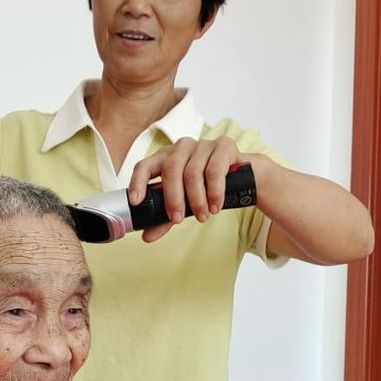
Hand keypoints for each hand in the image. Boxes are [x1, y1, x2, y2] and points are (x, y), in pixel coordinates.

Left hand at [127, 136, 250, 241]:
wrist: (243, 176)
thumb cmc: (207, 187)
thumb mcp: (184, 202)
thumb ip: (165, 218)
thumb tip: (147, 236)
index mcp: (165, 158)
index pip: (145, 165)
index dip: (138, 182)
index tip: (136, 202)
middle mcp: (182, 147)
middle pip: (171, 170)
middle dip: (173, 198)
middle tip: (178, 219)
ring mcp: (202, 144)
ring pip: (193, 172)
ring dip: (196, 199)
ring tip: (202, 216)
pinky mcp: (223, 146)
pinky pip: (214, 170)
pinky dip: (214, 192)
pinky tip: (215, 206)